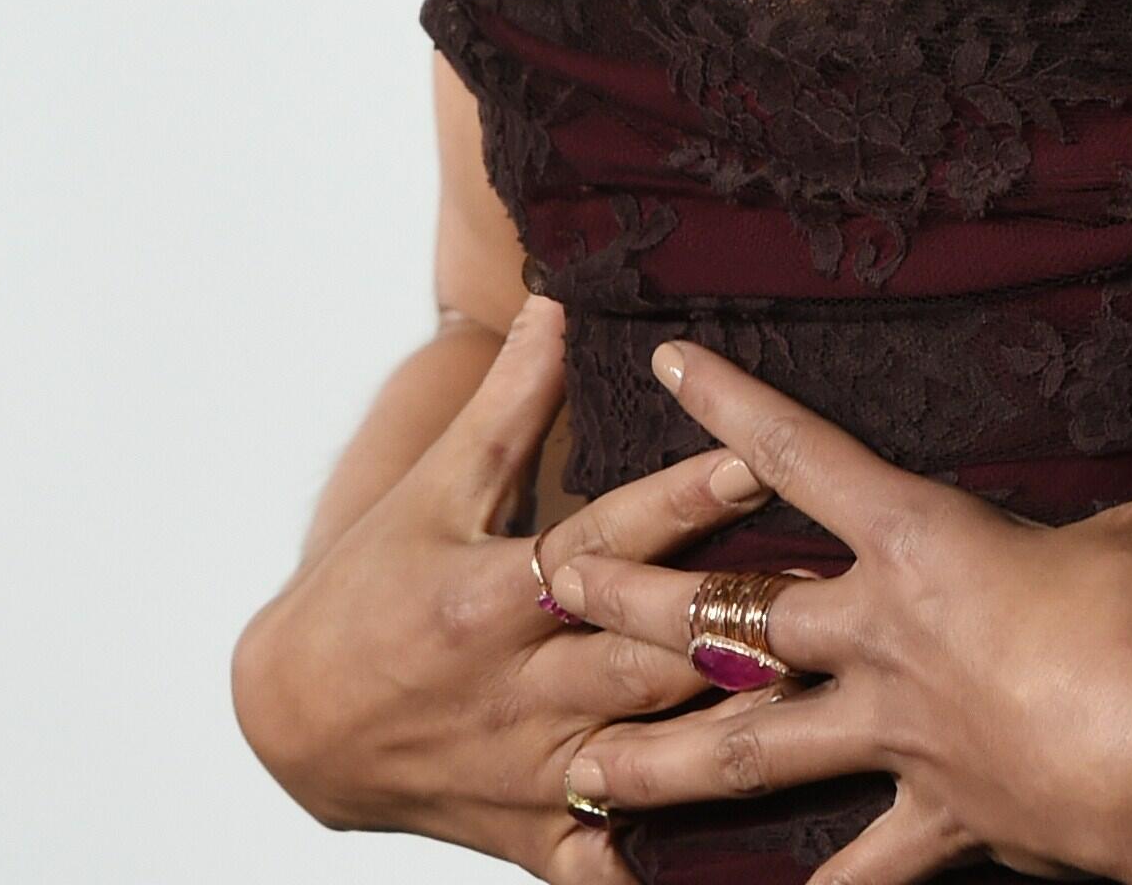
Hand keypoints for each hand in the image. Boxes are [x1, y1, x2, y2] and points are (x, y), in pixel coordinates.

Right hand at [231, 294, 774, 877]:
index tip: (760, 459)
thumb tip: (557, 303)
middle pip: (649, 654)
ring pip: (655, 755)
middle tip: (840, 591)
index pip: (607, 537)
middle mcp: (520, 688)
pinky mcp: (536, 837)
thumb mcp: (433, 491)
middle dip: (741, 625)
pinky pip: (613, 862)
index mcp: (493, 596)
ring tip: (831, 699)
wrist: (291, 720)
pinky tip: (752, 852)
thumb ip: (507, 404)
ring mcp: (533, 772)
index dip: (685, 499)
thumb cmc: (369, 587)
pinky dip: (668, 860)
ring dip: (737, 729)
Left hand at [543, 329, 1131, 883]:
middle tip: (544, 574)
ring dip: (661, 756)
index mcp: (925, 543)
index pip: (805, 455)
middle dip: (631, 587)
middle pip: (729, 607)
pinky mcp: (935, 825)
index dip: (732, 404)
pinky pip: (858, 877)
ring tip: (576, 774)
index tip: (663, 363)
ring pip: (751, 747)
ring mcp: (899, 740)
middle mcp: (885, 638)